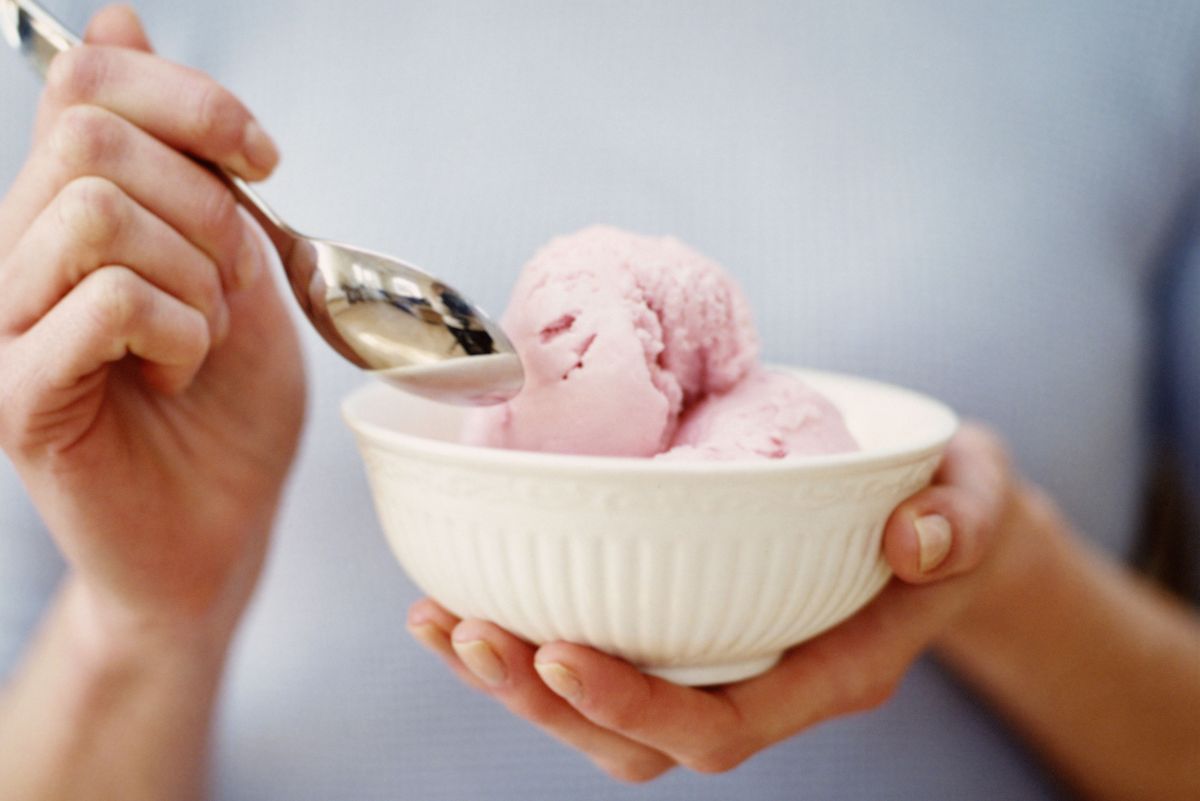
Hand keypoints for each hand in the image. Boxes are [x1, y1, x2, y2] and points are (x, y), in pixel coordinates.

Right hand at [0, 6, 304, 645]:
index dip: (193, 101)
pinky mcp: (16, 396)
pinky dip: (178, 330)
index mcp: (67, 210)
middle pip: (91, 141)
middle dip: (206, 207)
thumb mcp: (235, 265)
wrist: (223, 525)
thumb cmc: (231, 405)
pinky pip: (101, 302)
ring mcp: (4, 324)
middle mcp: (16, 253)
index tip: (265, 163)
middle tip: (232, 283)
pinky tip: (179, 374)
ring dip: (195, 275)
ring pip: (96, 214)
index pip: (90, 82)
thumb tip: (120, 17)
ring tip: (202, 338)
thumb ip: (182, 158)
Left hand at [407, 424, 1035, 780]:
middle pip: (639, 743)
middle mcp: (764, 682)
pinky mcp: (690, 625)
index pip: (723, 726)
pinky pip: (602, 653)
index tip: (559, 649)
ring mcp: (721, 661)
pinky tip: (469, 592)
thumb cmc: (955, 508)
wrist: (938, 517)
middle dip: (543, 700)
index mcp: (830, 670)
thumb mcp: (978, 497)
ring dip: (515, 677)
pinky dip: (529, 633)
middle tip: (466, 629)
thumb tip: (914, 543)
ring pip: (604, 715)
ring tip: (439, 620)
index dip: (635, 707)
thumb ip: (960, 521)